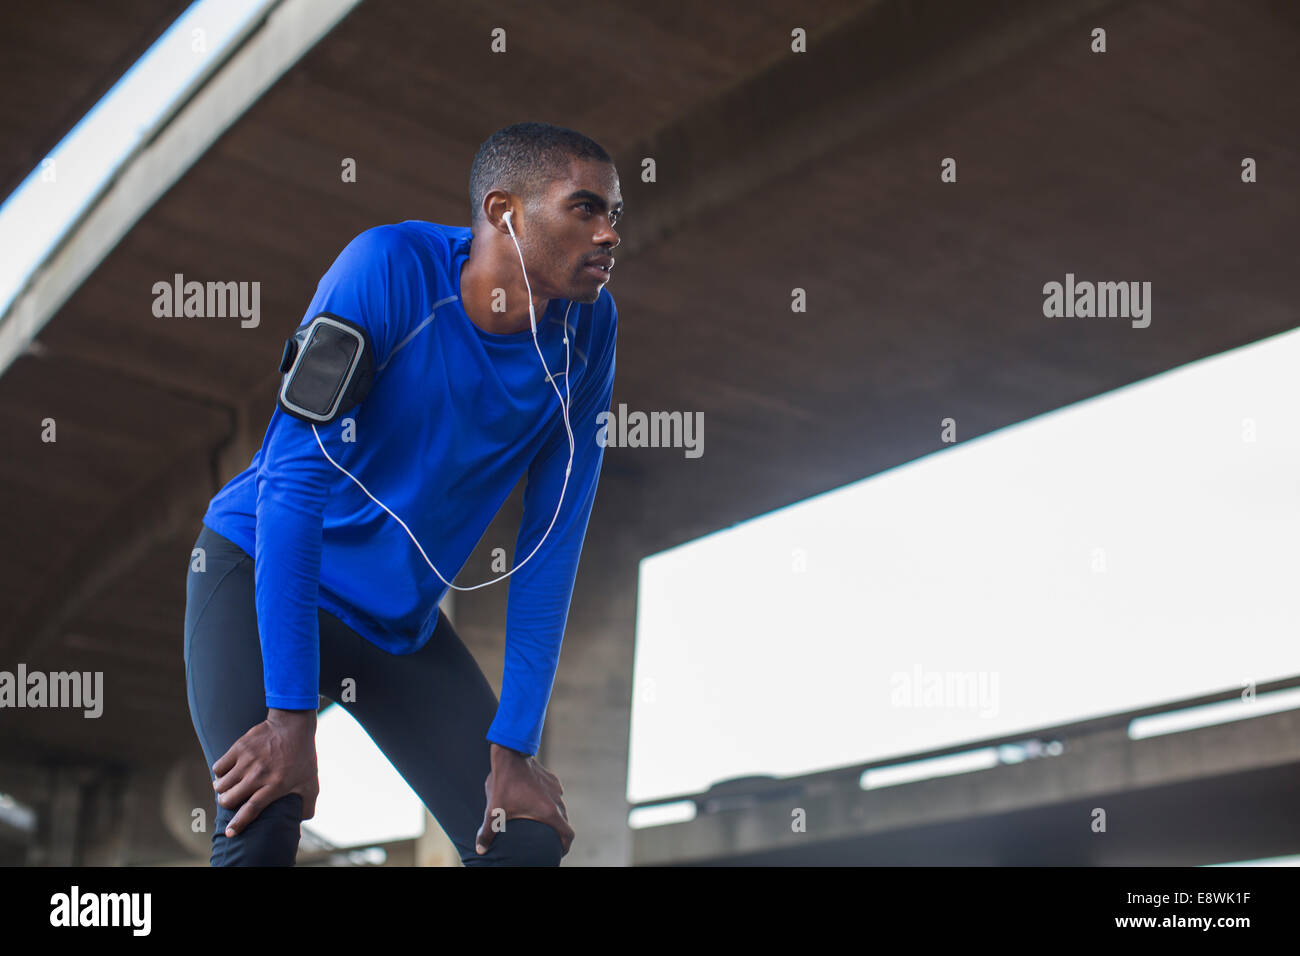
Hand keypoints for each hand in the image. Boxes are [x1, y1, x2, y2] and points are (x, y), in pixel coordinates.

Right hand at [212, 707, 318, 838]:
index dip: (238, 823)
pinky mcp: (239, 748)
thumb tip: (300, 824)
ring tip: (228, 787)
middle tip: (231, 800)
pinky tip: (227, 773)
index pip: (251, 809)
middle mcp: (258, 774)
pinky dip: (220, 773)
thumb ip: (307, 806)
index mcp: (275, 785)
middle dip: (227, 804)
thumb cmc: (302, 756)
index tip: (230, 832)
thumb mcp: (310, 783)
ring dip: (222, 789)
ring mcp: (247, 760)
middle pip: (229, 798)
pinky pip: (218, 767)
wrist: (293, 725)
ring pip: (221, 784)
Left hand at [475, 743, 574, 856]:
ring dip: (555, 816)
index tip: (559, 852)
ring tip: (542, 822)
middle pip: (565, 822)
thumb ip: (488, 832)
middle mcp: (557, 801)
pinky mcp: (552, 780)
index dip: (566, 847)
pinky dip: (551, 802)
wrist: (511, 755)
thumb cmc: (504, 784)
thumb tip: (480, 850)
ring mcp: (556, 789)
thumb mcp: (495, 811)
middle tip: (548, 842)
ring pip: (561, 807)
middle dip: (558, 833)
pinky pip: (556, 794)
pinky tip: (538, 802)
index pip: (568, 834)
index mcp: (548, 812)